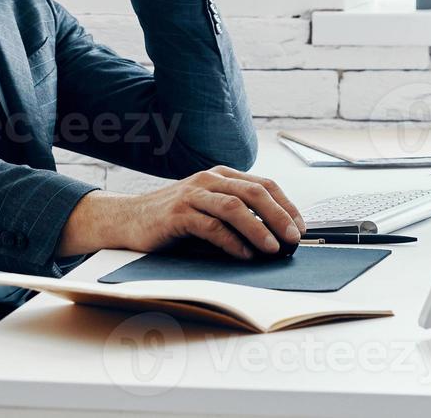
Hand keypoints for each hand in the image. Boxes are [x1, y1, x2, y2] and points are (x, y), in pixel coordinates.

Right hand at [57, 166, 305, 259]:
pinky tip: (243, 254)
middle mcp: (208, 179)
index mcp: (221, 175)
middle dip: (279, 216)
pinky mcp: (177, 214)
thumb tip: (277, 236)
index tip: (300, 228)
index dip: (287, 206)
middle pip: (254, 192)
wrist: (130, 219)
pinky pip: (210, 226)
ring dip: (259, 229)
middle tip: (293, 239)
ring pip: (234, 207)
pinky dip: (231, 242)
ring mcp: (192, 194)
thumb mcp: (209, 208)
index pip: (264, 184)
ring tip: (273, 249)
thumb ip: (237, 214)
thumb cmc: (174, 217)